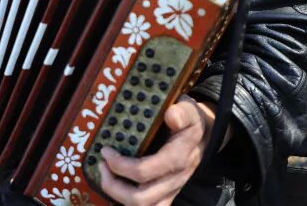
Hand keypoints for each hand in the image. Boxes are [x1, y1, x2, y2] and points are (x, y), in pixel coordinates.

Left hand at [98, 95, 214, 205]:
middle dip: (114, 184)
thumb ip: (181, 112)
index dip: (120, 165)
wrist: (205, 135)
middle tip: (102, 164)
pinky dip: (128, 201)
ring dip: (118, 195)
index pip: (145, 171)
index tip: (106, 150)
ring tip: (105, 175)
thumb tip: (170, 115)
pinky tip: (118, 185)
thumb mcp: (189, 110)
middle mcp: (174, 179)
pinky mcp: (167, 194)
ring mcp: (171, 189)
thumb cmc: (191, 121)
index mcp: (177, 158)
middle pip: (141, 198)